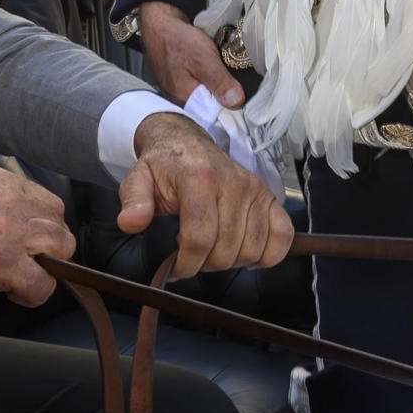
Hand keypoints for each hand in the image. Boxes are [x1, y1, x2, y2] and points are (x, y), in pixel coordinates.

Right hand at [0, 167, 74, 324]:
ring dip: (44, 270)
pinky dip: (32, 296)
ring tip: (17, 279)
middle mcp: (11, 199)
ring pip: (61, 250)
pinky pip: (44, 284)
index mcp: (2, 181)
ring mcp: (10, 230)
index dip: (40, 230)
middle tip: (23, 265)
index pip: (48, 203)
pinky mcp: (4, 262)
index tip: (24, 246)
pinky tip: (9, 293)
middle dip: (48, 249)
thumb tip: (29, 228)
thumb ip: (1, 207)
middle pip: (59, 224)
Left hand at [117, 112, 291, 278]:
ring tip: (214, 251)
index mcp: (198, 178)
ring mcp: (254, 190)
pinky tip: (247, 254)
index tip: (176, 268)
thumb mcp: (138, 179)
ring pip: (252, 249)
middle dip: (206, 264)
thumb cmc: (163, 166)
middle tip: (193, 256)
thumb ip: (133, 200)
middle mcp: (232, 183)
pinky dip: (268, 254)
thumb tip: (130, 222)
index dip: (187, 264)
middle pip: (227, 249)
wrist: (187, 143)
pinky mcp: (269, 196)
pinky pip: (282, 236)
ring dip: (232, 261)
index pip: (200, 237)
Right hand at [138, 1, 241, 107]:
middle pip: (209, 109)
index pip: (213, 117)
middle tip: (235, 85)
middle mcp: (180, 101)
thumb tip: (237, 103)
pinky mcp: (180, 83)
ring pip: (205, 98)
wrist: (159, 25)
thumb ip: (220, 82)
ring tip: (226, 79)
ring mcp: (178, 92)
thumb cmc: (178, 41)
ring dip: (217, 90)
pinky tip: (213, 73)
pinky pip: (199, 88)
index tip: (244, 102)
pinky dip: (208, 82)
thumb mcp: (204, 59)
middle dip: (224, 100)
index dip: (230, 111)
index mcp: (185, 101)